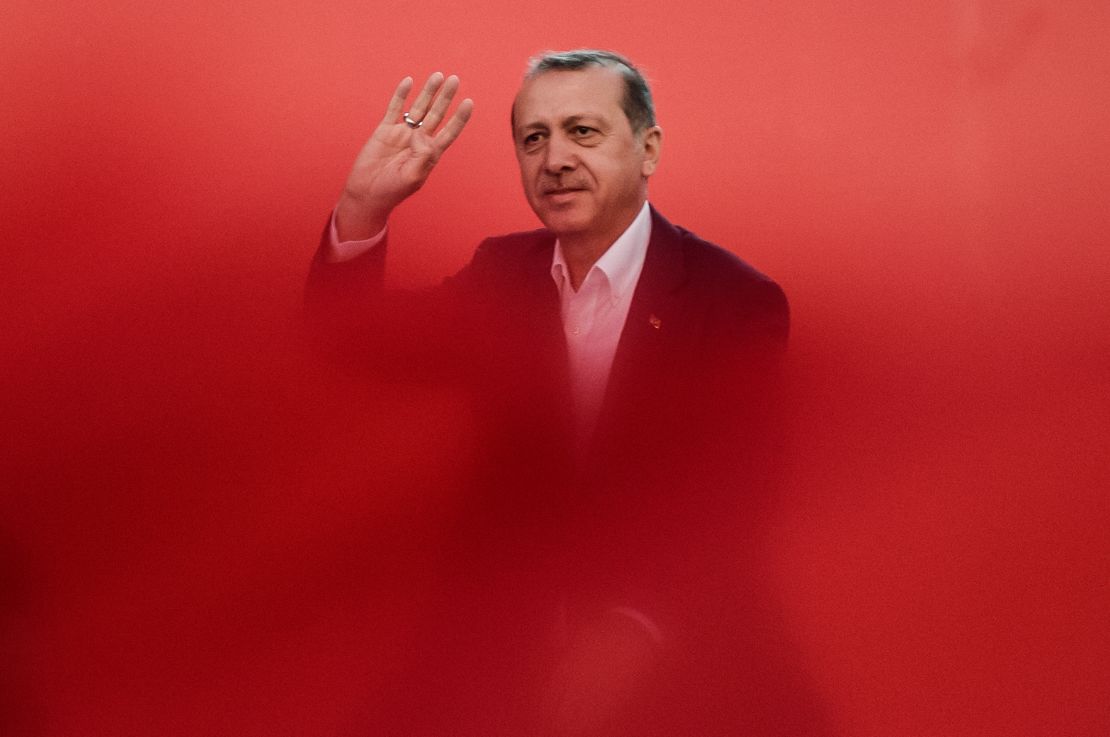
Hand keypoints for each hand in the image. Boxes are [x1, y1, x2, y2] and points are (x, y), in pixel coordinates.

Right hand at [336, 73, 472, 239]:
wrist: (367, 192)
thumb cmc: (392, 190)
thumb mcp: (413, 176)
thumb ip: (422, 155)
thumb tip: (421, 132)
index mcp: (429, 154)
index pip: (449, 131)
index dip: (460, 117)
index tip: (469, 102)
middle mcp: (418, 141)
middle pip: (436, 114)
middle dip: (445, 97)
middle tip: (455, 79)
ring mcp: (402, 133)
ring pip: (418, 108)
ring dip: (428, 92)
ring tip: (438, 75)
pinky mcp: (385, 130)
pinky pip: (394, 108)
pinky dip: (401, 95)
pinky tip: (409, 81)